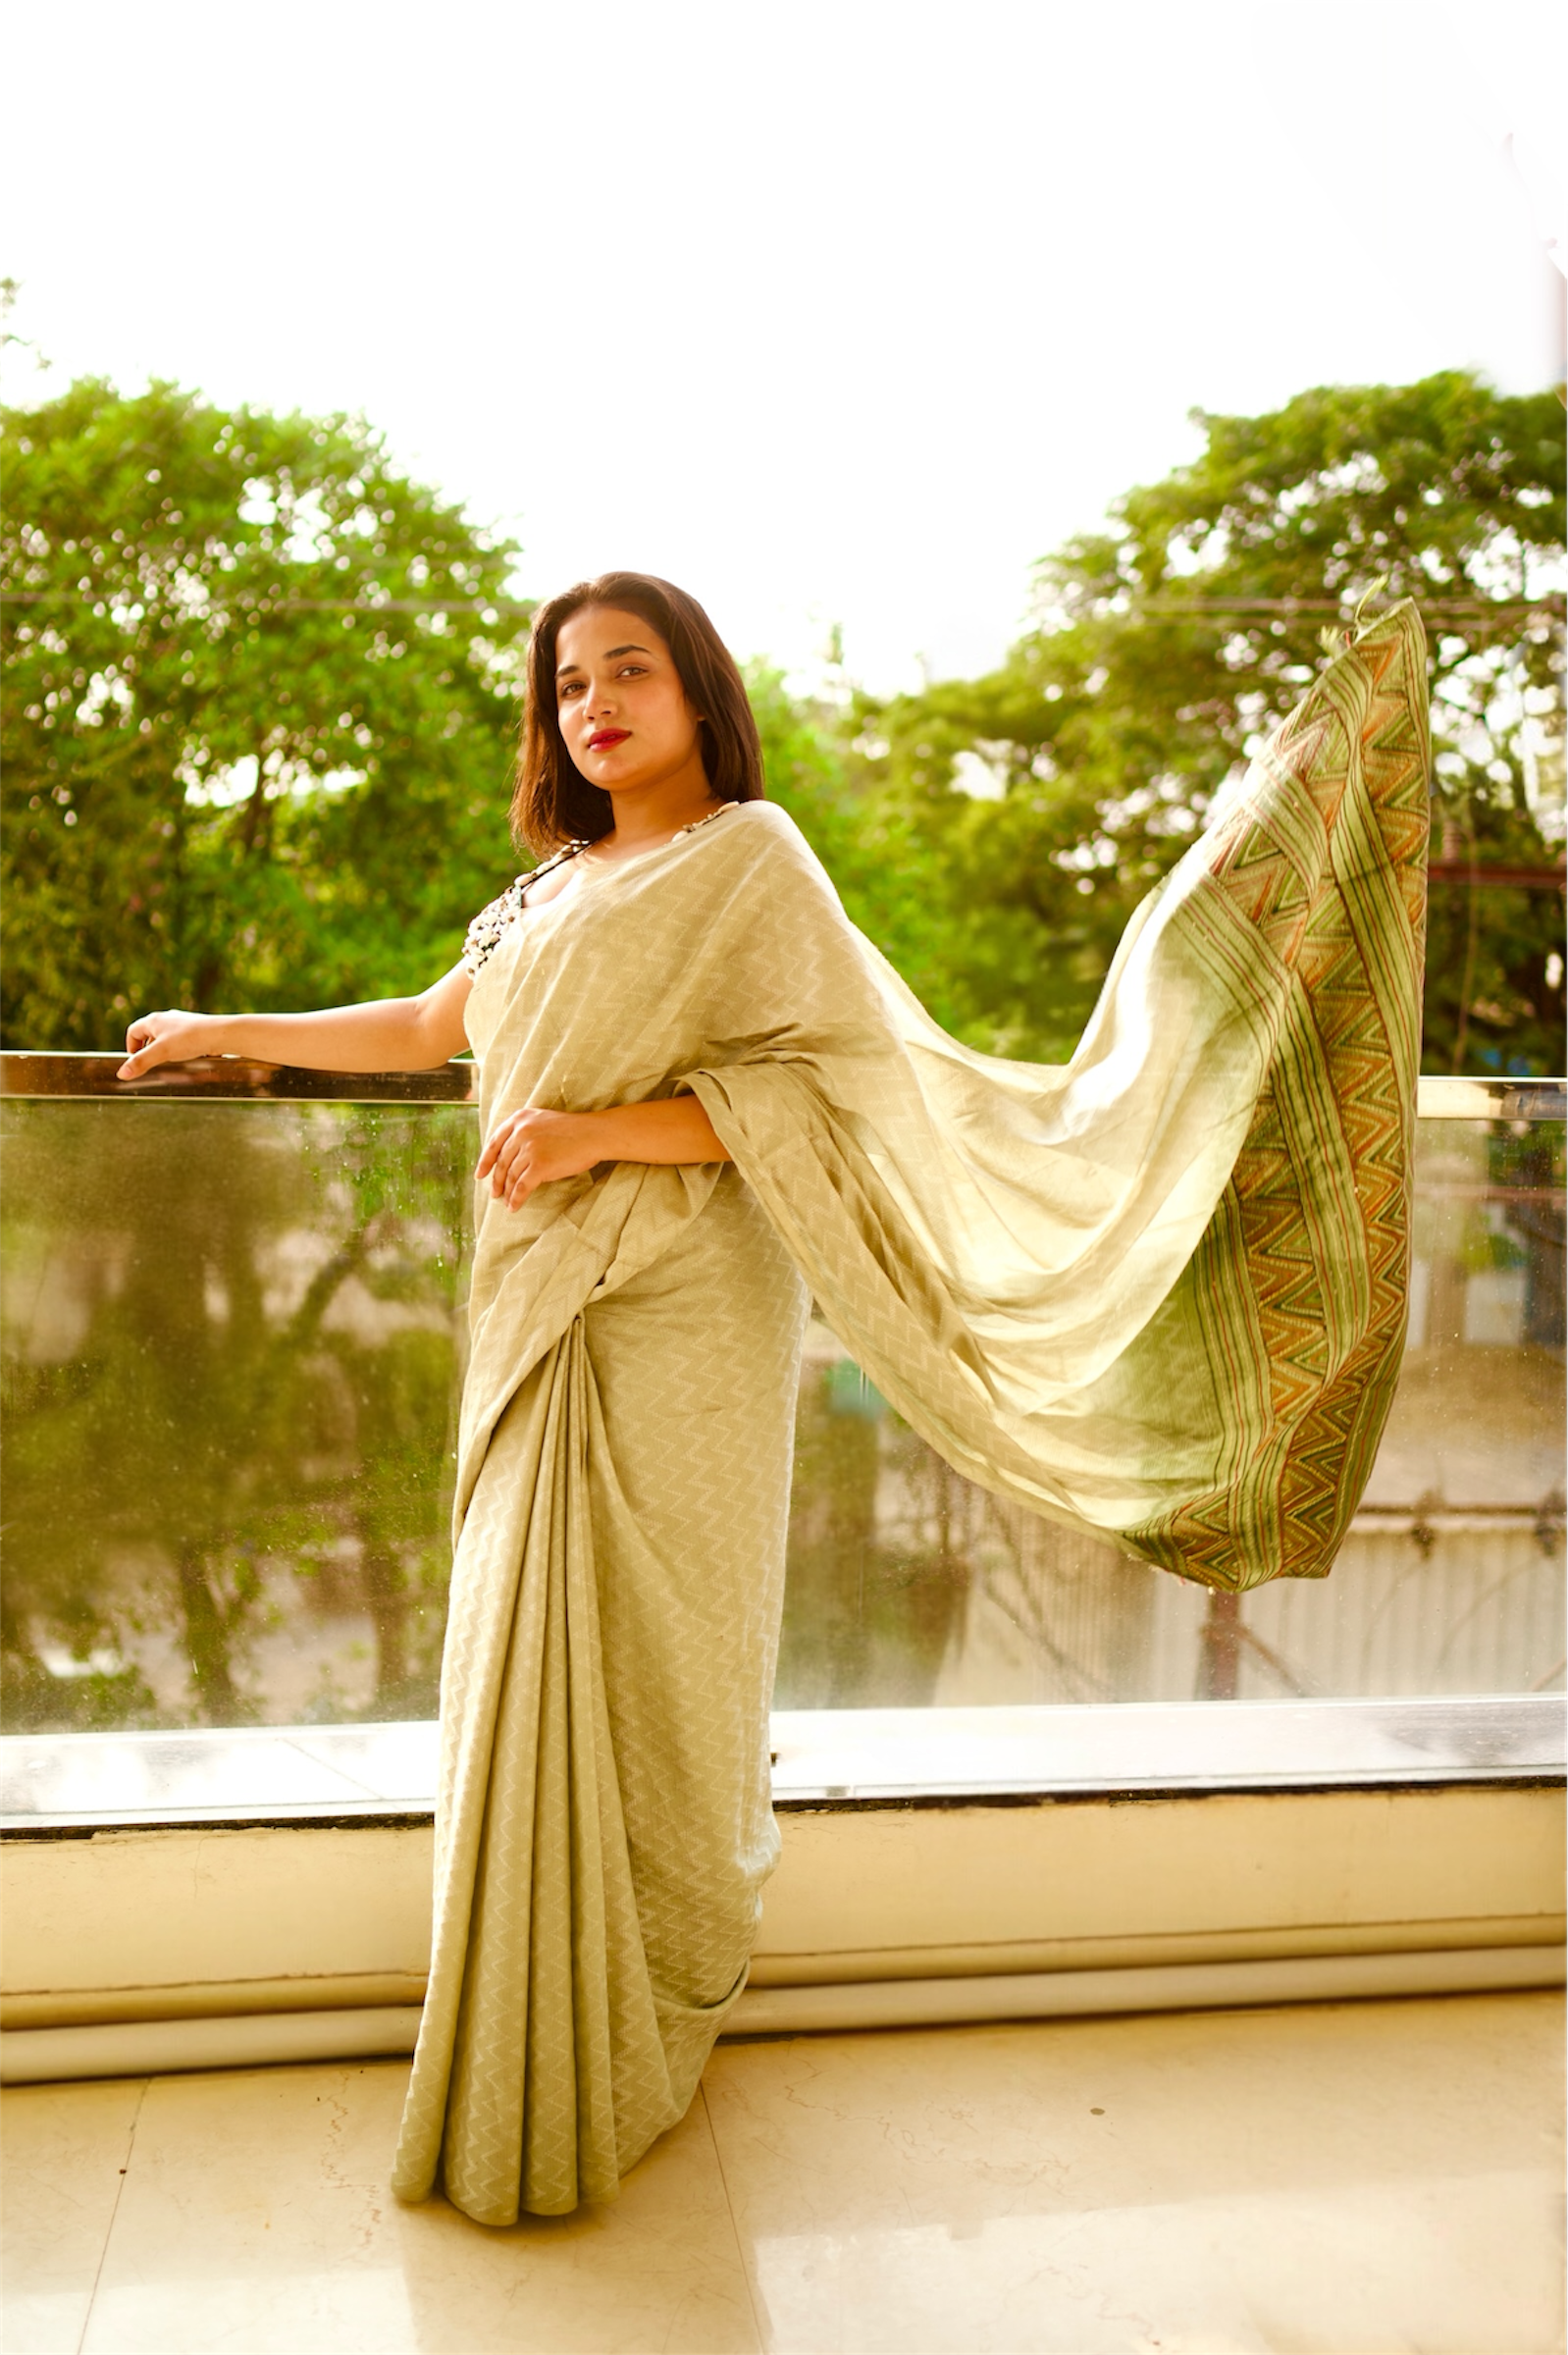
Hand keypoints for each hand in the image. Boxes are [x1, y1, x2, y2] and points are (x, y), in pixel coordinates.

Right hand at [118, 1010, 223, 1079]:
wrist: (220, 1034)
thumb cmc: (189, 1039)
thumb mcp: (161, 1053)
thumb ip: (141, 1063)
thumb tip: (121, 1074)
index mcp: (154, 1020)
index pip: (133, 1031)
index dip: (131, 1047)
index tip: (136, 1062)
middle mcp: (167, 1019)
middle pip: (149, 1035)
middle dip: (148, 1051)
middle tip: (152, 1065)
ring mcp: (182, 1024)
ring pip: (166, 1039)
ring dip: (164, 1052)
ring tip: (169, 1064)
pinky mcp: (195, 1030)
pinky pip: (181, 1041)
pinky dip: (179, 1051)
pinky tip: (186, 1060)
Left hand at [475, 1106, 604, 1208]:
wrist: (594, 1134)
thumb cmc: (572, 1130)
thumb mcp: (542, 1121)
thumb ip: (524, 1131)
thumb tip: (508, 1156)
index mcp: (519, 1119)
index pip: (495, 1142)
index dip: (485, 1161)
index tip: (480, 1174)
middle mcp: (521, 1132)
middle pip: (502, 1161)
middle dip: (496, 1180)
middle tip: (494, 1193)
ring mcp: (529, 1148)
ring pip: (511, 1176)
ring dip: (507, 1192)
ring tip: (506, 1202)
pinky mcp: (539, 1165)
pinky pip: (522, 1187)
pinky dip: (516, 1199)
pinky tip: (514, 1206)